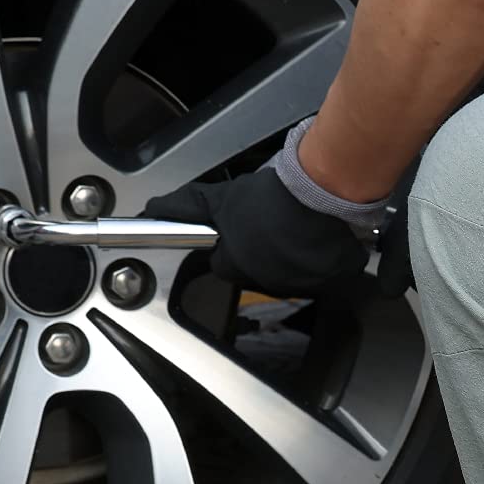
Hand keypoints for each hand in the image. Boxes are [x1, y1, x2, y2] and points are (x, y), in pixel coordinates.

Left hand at [144, 168, 367, 298]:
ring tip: (299, 231)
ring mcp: (300, 286)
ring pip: (291, 276)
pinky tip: (321, 239)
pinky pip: (324, 276)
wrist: (321, 197)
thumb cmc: (272, 200)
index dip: (231, 246)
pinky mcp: (331, 282)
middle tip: (272, 227)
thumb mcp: (221, 197)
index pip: (225, 266)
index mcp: (237, 267)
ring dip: (292, 259)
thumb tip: (152, 210)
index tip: (241, 232)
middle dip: (263, 254)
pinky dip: (322, 261)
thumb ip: (186, 206)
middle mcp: (266, 282)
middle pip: (258, 272)